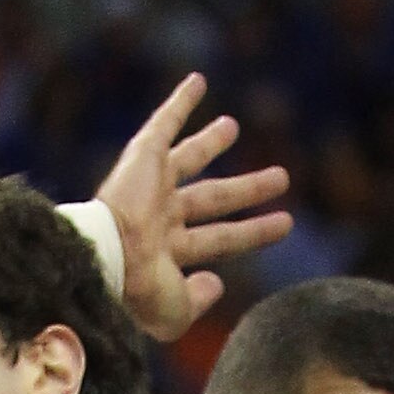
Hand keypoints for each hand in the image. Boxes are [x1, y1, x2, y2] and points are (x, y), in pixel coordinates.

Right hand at [96, 74, 292, 341]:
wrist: (107, 257)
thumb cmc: (138, 290)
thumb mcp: (174, 312)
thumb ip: (198, 302)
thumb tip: (216, 284)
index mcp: (166, 253)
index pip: (221, 239)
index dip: (254, 231)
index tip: (286, 223)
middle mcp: (159, 217)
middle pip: (213, 198)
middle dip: (246, 189)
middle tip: (280, 177)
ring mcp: (150, 185)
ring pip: (190, 158)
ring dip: (211, 142)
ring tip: (233, 126)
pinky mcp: (141, 157)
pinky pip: (163, 124)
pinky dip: (180, 103)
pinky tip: (199, 81)